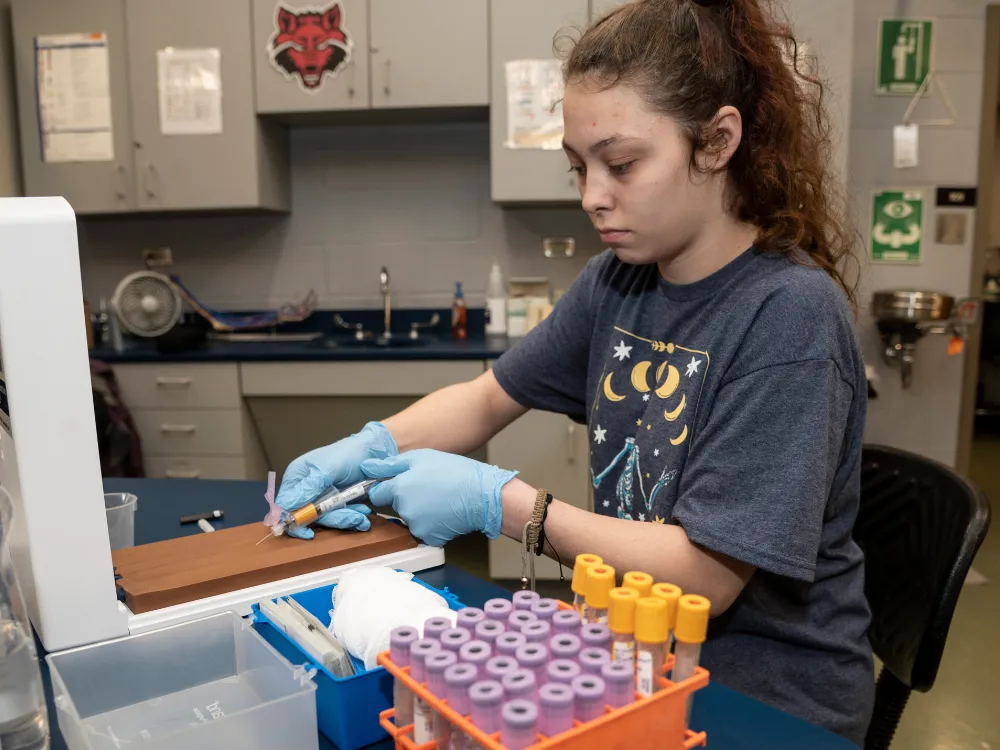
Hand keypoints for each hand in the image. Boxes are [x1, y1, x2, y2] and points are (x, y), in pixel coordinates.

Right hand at [276, 421, 396, 538]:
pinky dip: (353, 516)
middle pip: (308, 516)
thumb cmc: (348, 453)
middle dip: (332, 519)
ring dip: (345, 518)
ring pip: (327, 519)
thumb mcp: (327, 469)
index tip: (307, 532)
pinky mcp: (337, 503)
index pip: (285, 505)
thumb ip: (309, 487)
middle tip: (352, 517)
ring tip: (362, 513)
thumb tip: (286, 506)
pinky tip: (364, 510)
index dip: (292, 520)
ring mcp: (322, 497)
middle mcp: (306, 489)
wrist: (374, 452)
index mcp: (297, 477)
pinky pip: (340, 516)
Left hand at [360, 449, 517, 546]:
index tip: (400, 484)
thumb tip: (367, 467)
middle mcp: (404, 510)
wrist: (483, 495)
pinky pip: (423, 531)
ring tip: (439, 499)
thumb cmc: (455, 473)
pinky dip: (431, 524)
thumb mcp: (421, 458)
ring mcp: (417, 527)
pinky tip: (444, 512)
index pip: (377, 494)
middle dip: (406, 498)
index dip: (387, 488)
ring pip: (409, 519)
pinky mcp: (430, 538)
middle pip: (394, 507)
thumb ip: (390, 464)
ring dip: (419, 511)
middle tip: (428, 487)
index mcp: (399, 489)